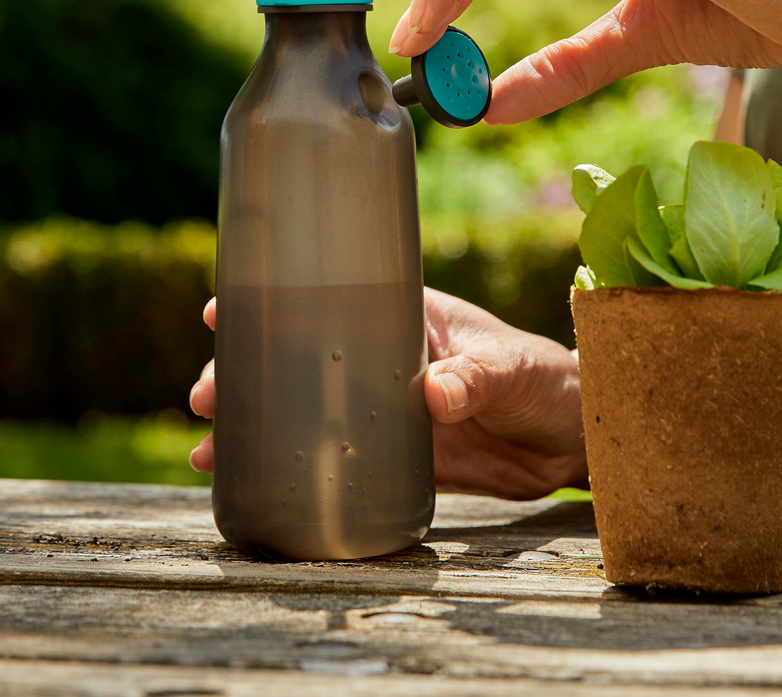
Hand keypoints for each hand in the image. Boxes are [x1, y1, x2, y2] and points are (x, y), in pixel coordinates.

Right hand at [188, 288, 586, 500]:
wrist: (575, 439)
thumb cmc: (548, 379)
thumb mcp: (513, 369)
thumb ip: (475, 378)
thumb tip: (435, 395)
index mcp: (404, 315)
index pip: (326, 297)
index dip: (270, 300)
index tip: (221, 309)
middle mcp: (383, 356)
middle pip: (296, 356)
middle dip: (245, 373)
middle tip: (205, 397)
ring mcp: (384, 405)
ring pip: (304, 407)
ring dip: (256, 425)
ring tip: (209, 451)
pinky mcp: (396, 454)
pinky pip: (333, 456)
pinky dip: (293, 467)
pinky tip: (254, 483)